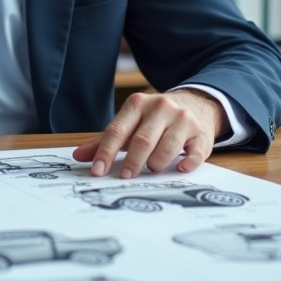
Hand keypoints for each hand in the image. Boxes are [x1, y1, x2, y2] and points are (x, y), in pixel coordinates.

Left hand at [72, 89, 225, 178]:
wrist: (196, 103)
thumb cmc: (156, 118)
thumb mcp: (131, 122)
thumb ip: (106, 140)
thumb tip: (78, 156)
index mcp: (138, 104)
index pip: (117, 130)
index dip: (106, 152)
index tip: (98, 171)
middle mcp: (161, 108)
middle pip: (142, 140)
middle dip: (132, 163)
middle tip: (125, 177)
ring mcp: (183, 120)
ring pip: (166, 148)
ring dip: (156, 164)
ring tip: (152, 169)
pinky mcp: (202, 134)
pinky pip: (194, 154)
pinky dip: (186, 164)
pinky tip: (180, 169)